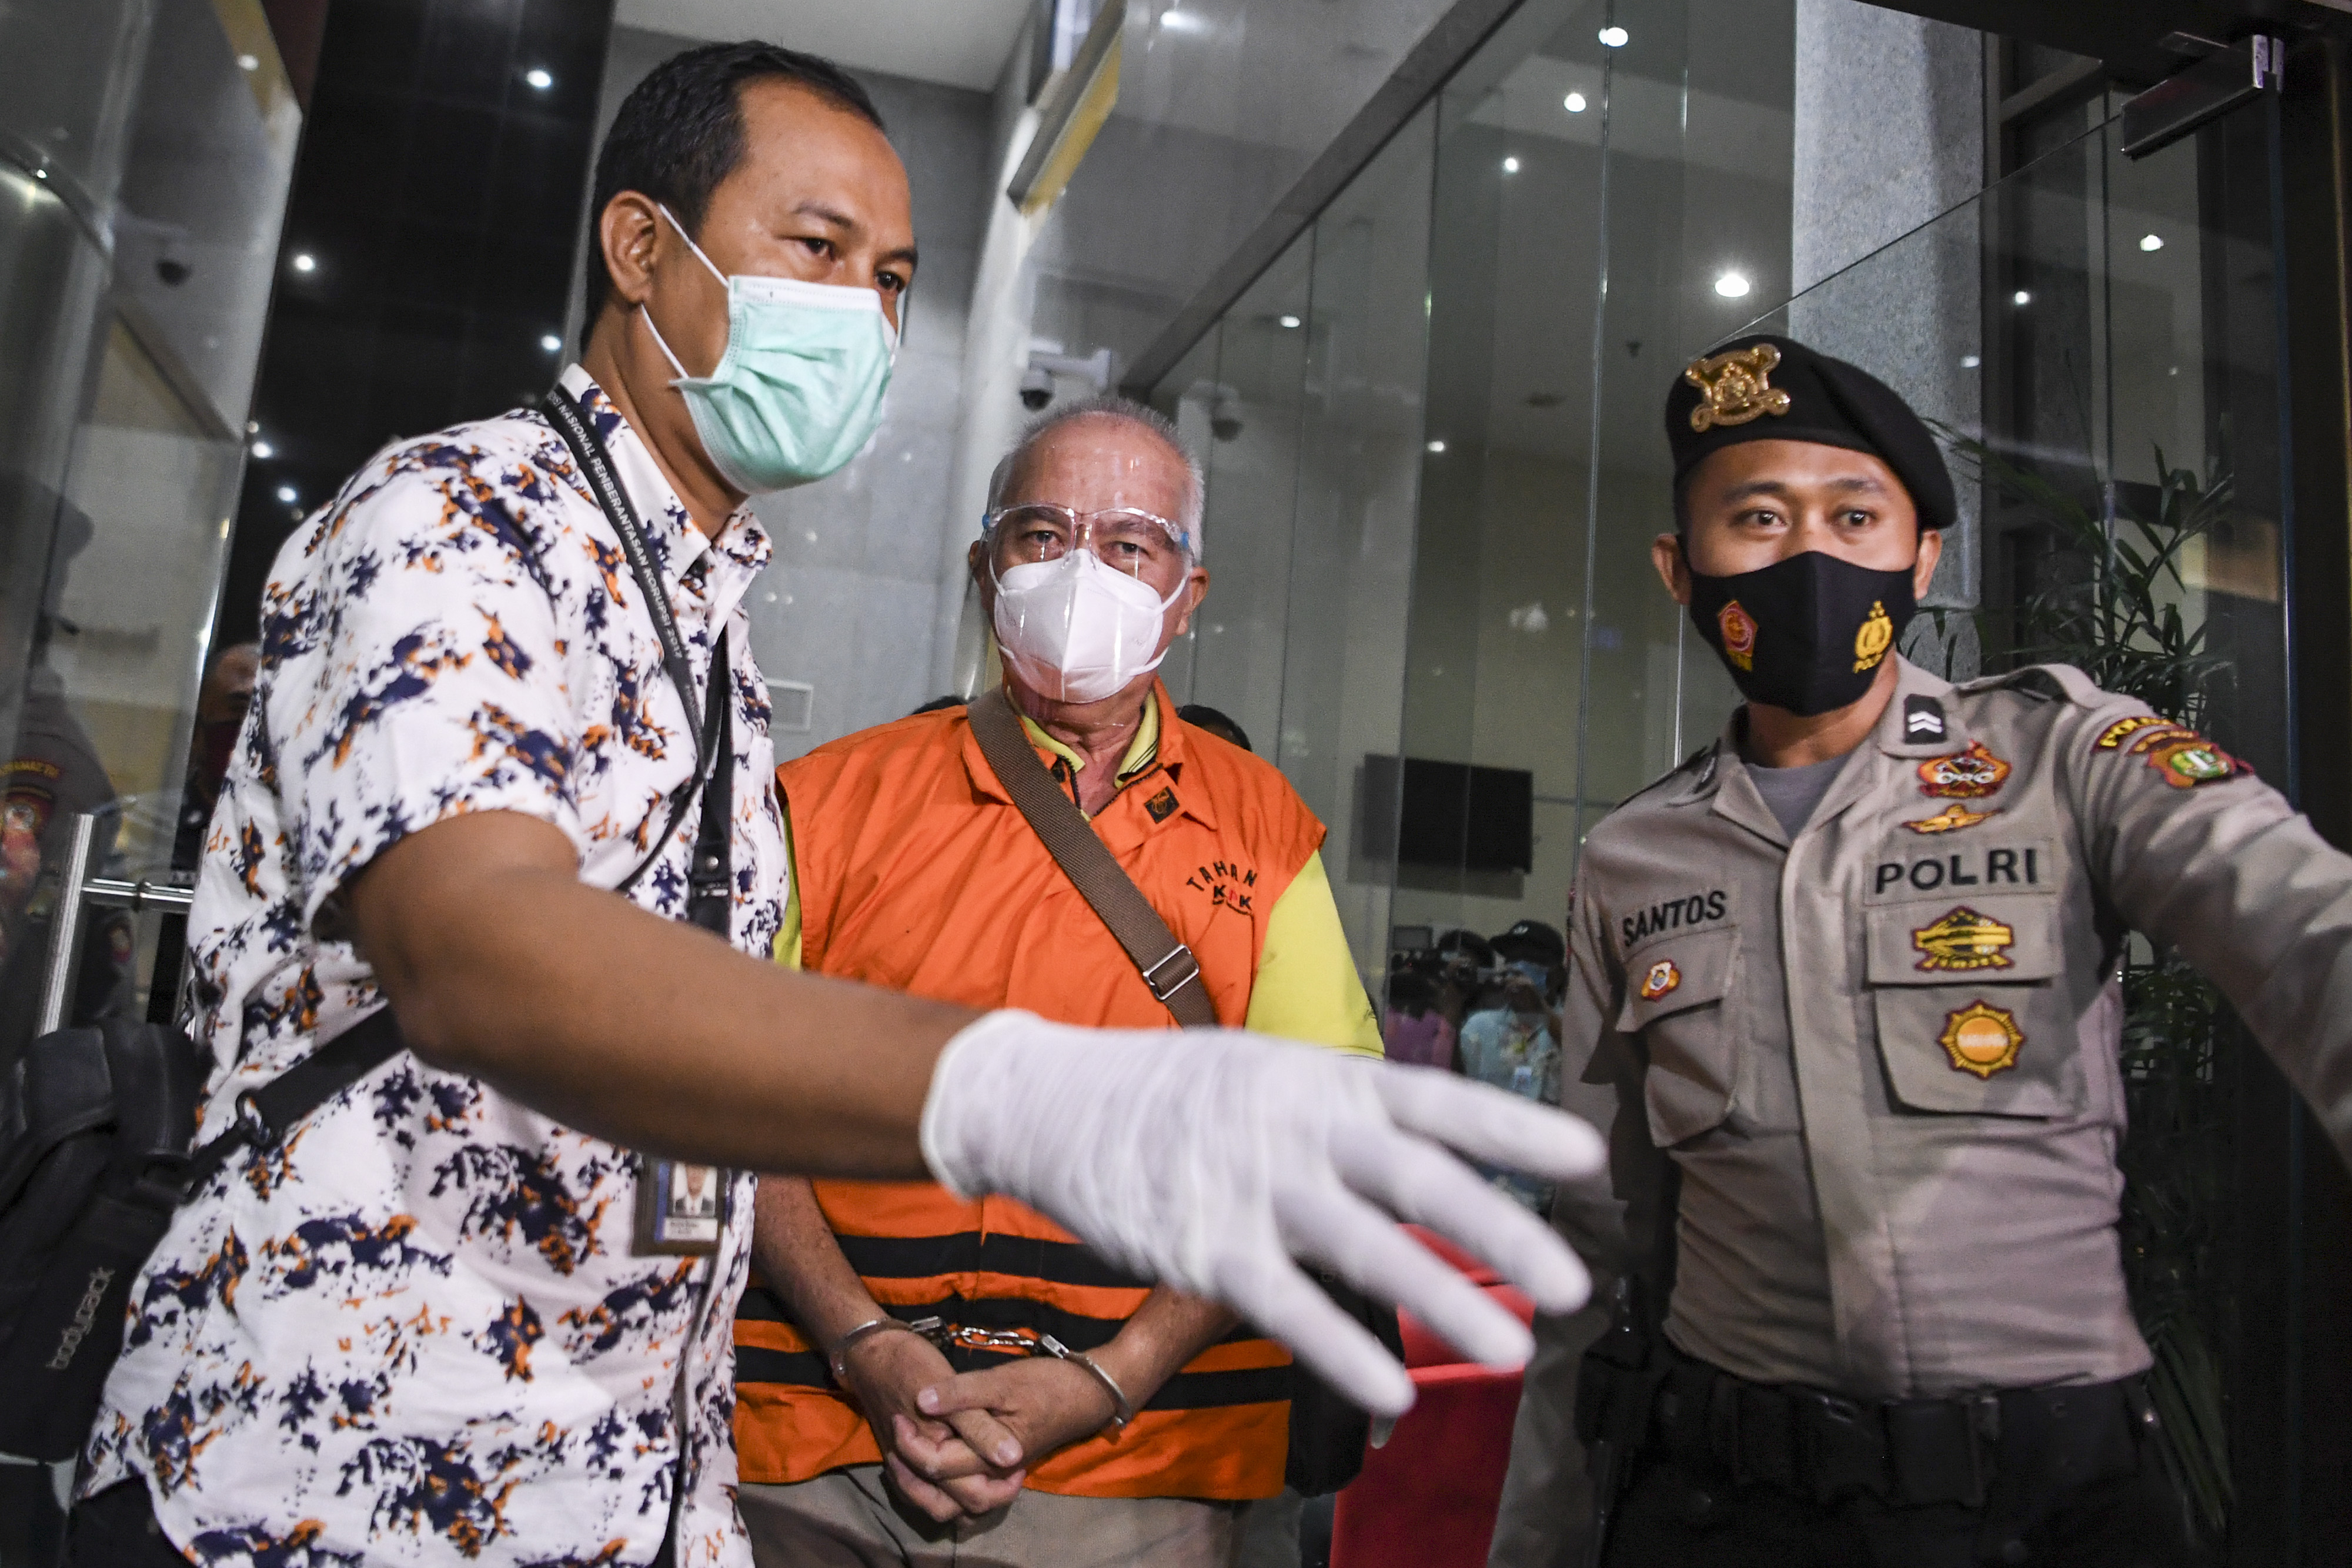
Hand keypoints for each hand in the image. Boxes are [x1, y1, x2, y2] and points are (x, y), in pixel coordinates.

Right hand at [839, 1328, 1024, 1521]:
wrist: (872, 1354)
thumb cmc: (912, 1368)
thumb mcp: (954, 1397)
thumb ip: (980, 1429)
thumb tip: (1013, 1457)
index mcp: (930, 1460)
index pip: (972, 1496)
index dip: (1002, 1487)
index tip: (1018, 1462)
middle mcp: (913, 1472)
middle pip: (954, 1507)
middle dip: (986, 1495)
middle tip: (1010, 1470)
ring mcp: (903, 1466)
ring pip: (937, 1503)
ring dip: (964, 1496)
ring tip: (990, 1472)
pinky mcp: (900, 1457)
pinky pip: (923, 1488)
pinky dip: (944, 1487)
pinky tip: (964, 1468)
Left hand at [909, 1357, 1117, 1474]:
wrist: (1088, 1393)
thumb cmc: (1047, 1385)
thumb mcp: (1003, 1381)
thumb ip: (962, 1393)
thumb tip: (921, 1400)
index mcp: (989, 1457)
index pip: (935, 1464)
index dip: (910, 1442)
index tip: (899, 1412)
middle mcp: (991, 1473)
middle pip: (940, 1488)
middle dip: (909, 1467)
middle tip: (895, 1430)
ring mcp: (997, 1471)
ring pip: (954, 1495)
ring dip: (926, 1479)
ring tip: (906, 1450)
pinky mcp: (1002, 1463)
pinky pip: (967, 1481)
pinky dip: (947, 1474)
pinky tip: (935, 1449)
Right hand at [919, 1014, 1608, 1415]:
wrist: (1054, 1102)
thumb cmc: (1183, 1095)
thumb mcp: (1275, 1073)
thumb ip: (1352, 1114)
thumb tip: (1442, 1155)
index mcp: (1325, 1078)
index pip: (1436, 1099)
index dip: (1514, 1127)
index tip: (1590, 1160)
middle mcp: (1299, 1126)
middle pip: (1417, 1177)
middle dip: (1501, 1231)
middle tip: (1574, 1287)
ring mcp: (1252, 1185)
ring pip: (1364, 1247)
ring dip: (1444, 1302)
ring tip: (1514, 1353)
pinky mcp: (1204, 1247)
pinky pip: (1287, 1307)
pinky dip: (1343, 1350)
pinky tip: (1396, 1393)